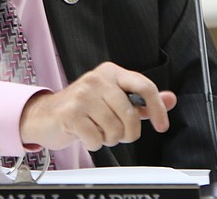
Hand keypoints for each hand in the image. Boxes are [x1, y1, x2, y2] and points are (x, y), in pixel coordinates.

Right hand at [18, 61, 176, 150]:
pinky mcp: (70, 112)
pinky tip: (85, 134)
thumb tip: (170, 98)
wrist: (45, 115)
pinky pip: (96, 138)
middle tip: (119, 134)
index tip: (162, 126)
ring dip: (109, 139)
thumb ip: (142, 102)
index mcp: (111, 72)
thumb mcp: (114, 101)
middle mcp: (97, 78)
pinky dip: (94, 144)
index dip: (157, 109)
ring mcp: (82, 94)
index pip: (144, 86)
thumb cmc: (83, 108)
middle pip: (130, 115)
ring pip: (114, 129)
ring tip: (97, 131)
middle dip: (128, 133)